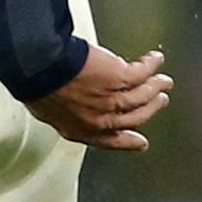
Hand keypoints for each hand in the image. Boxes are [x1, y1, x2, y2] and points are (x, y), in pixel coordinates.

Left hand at [35, 42, 169, 150]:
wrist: (39, 68)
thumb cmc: (37, 84)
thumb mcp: (47, 109)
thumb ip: (65, 113)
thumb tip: (69, 108)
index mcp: (80, 129)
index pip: (110, 140)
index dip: (127, 142)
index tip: (140, 142)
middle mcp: (99, 118)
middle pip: (134, 117)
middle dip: (149, 110)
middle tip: (159, 102)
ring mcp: (112, 99)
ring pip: (143, 96)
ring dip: (156, 87)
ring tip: (164, 81)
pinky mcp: (120, 78)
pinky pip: (143, 72)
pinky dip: (151, 65)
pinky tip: (155, 59)